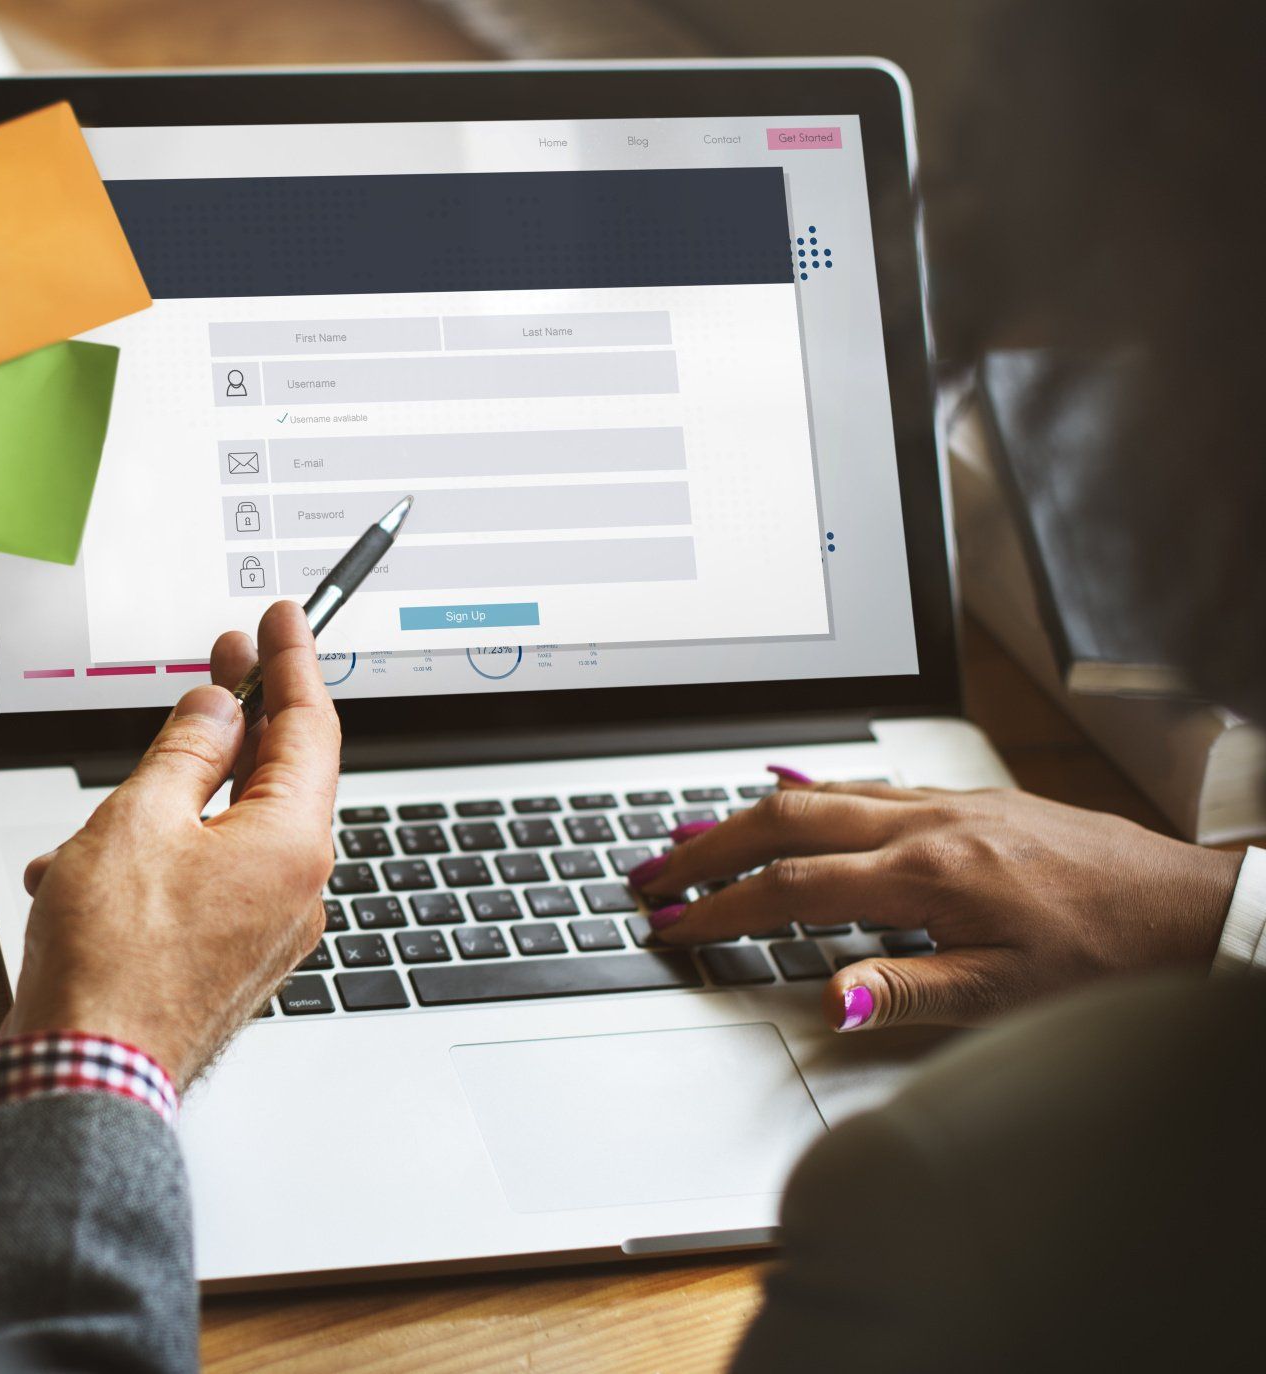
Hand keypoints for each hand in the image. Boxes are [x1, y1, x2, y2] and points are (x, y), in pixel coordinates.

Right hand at [0, 602, 339, 1088]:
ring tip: (99, 814)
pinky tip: (85, 873)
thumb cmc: (113, 963)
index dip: (291, 662)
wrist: (86, 1077)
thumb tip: (218, 709)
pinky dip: (151, 861)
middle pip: (276, 776)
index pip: (309, 727)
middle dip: (236, 719)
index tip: (281, 620)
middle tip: (222, 660)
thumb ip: (185, 750)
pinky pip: (203, 882)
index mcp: (292, 844)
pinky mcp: (229, 960)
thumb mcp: (139, 819)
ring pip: (225, 831)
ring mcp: (265, 930)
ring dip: (165, 806)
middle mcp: (295, 889)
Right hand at [632, 773, 1242, 1032]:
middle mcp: (929, 823)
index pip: (792, 887)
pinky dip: (807, 794)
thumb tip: (825, 996)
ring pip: (821, 791)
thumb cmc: (1109, 956)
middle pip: (785, 817)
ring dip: (746, 814)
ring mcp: (947, 803)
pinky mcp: (967, 799)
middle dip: (706, 844)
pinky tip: (788, 798)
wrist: (1191, 909)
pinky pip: (864, 784)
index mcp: (929, 875)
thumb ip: (906, 991)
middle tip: (651, 870)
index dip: (722, 907)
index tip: (674, 925)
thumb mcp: (1007, 995)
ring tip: (692, 837)